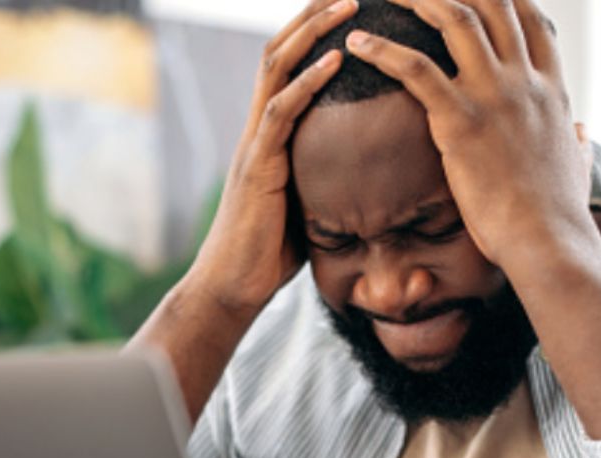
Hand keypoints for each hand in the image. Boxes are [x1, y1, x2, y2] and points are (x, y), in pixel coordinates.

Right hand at [186, 0, 355, 316]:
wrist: (233, 287)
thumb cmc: (270, 251)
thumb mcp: (306, 201)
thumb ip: (324, 174)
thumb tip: (368, 170)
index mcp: (272, 133)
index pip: (292, 64)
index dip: (317, 30)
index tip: (352, 4)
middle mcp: (259, 128)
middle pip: (281, 50)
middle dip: (314, 14)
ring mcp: (255, 143)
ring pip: (277, 69)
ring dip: (312, 33)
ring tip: (346, 4)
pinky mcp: (257, 166)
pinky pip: (281, 113)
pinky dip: (307, 83)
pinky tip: (334, 61)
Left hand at [344, 0, 596, 269]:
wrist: (548, 240)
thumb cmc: (556, 214)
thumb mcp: (576, 164)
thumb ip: (575, 141)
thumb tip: (579, 133)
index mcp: (551, 89)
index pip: (530, 18)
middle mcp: (524, 81)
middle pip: (492, 3)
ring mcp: (495, 95)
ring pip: (455, 17)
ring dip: (417, 0)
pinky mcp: (461, 120)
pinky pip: (416, 69)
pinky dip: (382, 50)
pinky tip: (356, 44)